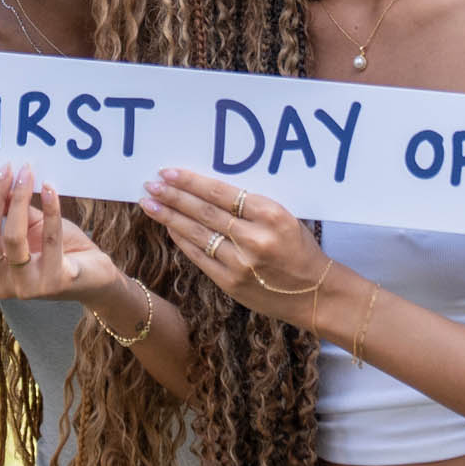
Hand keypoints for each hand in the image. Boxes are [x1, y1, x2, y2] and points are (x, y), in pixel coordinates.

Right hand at [0, 164, 122, 303]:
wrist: (95, 277)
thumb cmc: (61, 250)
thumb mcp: (30, 226)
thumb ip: (11, 209)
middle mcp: (2, 283)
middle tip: (7, 169)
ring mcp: (26, 286)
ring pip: (13, 237)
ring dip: (19, 198)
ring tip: (27, 174)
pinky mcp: (53, 282)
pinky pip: (49, 239)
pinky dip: (50, 210)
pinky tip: (50, 189)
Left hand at [141, 168, 330, 324]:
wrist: (315, 293)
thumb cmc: (300, 249)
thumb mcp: (284, 217)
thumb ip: (251, 205)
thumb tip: (208, 189)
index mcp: (271, 215)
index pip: (221, 193)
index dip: (191, 182)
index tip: (169, 172)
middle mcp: (254, 238)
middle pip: (203, 212)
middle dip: (172, 196)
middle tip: (150, 184)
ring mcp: (240, 263)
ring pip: (197, 234)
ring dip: (169, 217)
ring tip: (150, 203)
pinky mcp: (231, 283)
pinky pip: (199, 257)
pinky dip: (182, 240)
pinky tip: (169, 227)